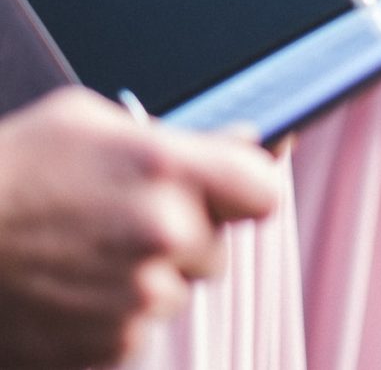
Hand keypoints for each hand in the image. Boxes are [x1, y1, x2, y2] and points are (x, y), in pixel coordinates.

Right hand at [0, 88, 282, 368]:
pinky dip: (109, 320)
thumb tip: (243, 142)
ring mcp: (137, 296)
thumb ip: (178, 136)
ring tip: (82, 258)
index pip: (263, 191)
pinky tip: (68, 292)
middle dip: (182, 239)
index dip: (246, 193)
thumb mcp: (88, 124)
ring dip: (144, 281)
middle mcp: (164, 233)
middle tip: (120, 225)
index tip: (231, 194)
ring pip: (174, 293)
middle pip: (215, 249)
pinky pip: (135, 333)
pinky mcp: (109, 347)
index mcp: (168, 168)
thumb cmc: (6, 176)